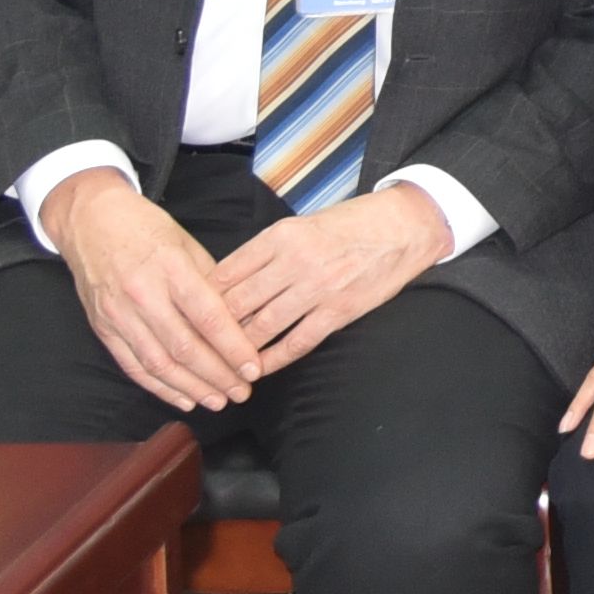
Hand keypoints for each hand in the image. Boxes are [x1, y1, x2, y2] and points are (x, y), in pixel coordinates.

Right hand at [39, 172, 270, 412]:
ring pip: (159, 363)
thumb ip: (211, 283)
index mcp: (170, 268)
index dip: (233, 347)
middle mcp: (143, 294)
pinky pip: (134, 366)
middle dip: (218, 375)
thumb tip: (241, 320)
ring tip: (218, 401)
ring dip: (192, 388)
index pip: (208, 317)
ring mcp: (119, 314)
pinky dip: (159, 387)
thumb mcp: (186, 243)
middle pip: (185, 347)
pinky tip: (183, 399)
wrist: (90, 220)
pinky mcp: (103, 328)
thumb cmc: (145, 228)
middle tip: (243, 391)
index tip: (255, 367)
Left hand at [215, 180, 454, 372]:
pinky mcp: (339, 311)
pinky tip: (259, 370)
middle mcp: (296, 261)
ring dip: (238, 348)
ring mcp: (318, 288)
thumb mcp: (302, 224)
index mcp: (281, 235)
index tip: (188, 314)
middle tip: (194, 347)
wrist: (404, 226)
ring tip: (220, 363)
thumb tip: (229, 280)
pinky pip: (298, 342)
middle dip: (213, 328)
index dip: (203, 297)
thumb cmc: (351, 223)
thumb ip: (267, 251)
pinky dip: (274, 359)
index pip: (228, 272)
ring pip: (263, 326)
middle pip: (239, 302)